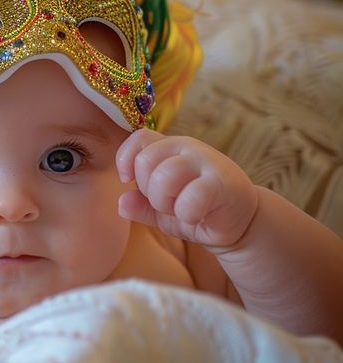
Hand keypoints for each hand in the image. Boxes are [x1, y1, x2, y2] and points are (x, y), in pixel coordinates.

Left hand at [115, 129, 258, 249]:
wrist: (239, 223)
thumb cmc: (195, 209)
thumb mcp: (159, 210)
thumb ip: (139, 205)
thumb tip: (122, 202)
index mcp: (169, 148)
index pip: (139, 139)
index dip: (125, 160)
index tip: (127, 180)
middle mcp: (187, 148)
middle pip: (145, 160)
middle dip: (146, 190)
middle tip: (165, 203)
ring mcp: (207, 162)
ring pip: (164, 176)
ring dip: (164, 202)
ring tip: (179, 210)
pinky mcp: (223, 183)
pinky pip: (191, 196)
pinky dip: (186, 213)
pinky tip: (194, 216)